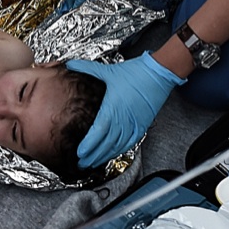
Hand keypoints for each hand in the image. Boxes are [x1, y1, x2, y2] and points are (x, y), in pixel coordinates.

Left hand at [67, 53, 184, 167]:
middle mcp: (123, 119)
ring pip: (118, 146)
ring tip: (94, 162)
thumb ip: (87, 68)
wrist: (158, 74)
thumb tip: (70, 64)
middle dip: (93, 156)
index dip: (88, 145)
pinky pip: (130, 143)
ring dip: (105, 156)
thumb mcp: (108, 70)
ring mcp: (134, 124)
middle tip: (82, 163)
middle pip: (106, 144)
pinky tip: (113, 154)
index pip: (98, 132)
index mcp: (113, 108)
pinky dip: (120, 151)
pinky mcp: (142, 125)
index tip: (80, 153)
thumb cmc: (136, 73)